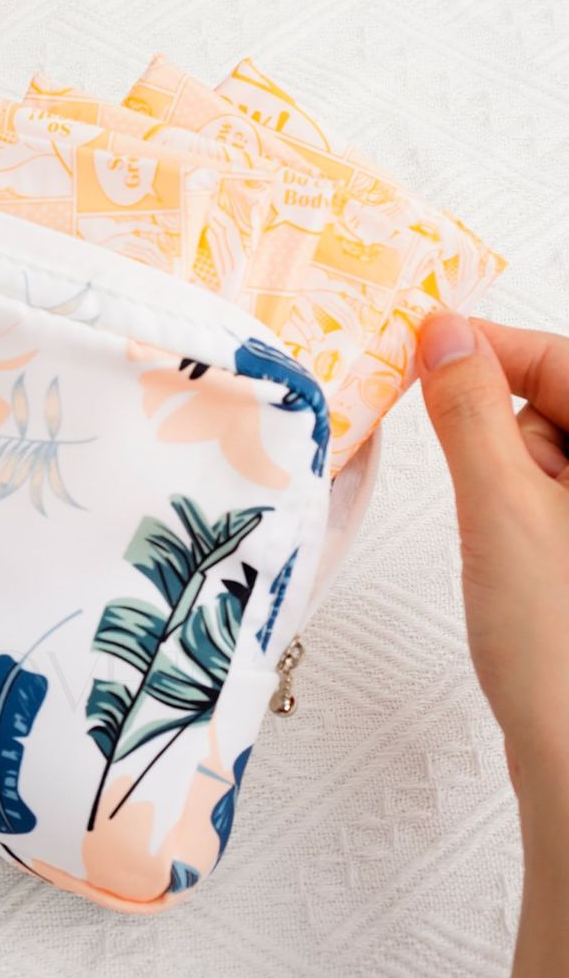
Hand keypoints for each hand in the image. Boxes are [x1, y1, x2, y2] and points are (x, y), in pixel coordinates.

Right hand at [418, 314, 568, 977]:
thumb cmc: (557, 645)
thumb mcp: (500, 506)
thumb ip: (468, 408)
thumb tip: (443, 332)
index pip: (564, 359)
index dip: (492, 347)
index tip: (423, 347)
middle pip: (561, 402)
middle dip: (503, 425)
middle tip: (478, 482)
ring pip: (555, 450)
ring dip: (511, 472)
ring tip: (507, 544)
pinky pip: (559, 496)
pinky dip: (522, 507)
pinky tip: (517, 561)